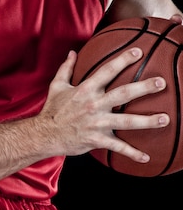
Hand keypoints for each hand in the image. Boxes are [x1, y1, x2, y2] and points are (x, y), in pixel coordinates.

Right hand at [40, 48, 168, 162]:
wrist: (44, 134)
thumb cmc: (52, 110)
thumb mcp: (57, 86)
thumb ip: (66, 68)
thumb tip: (72, 53)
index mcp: (86, 89)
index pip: (107, 71)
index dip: (123, 60)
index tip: (138, 52)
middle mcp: (93, 105)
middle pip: (123, 94)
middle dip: (143, 88)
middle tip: (161, 82)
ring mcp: (96, 123)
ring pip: (126, 121)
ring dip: (147, 121)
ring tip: (165, 118)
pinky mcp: (96, 139)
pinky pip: (117, 147)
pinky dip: (132, 153)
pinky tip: (146, 157)